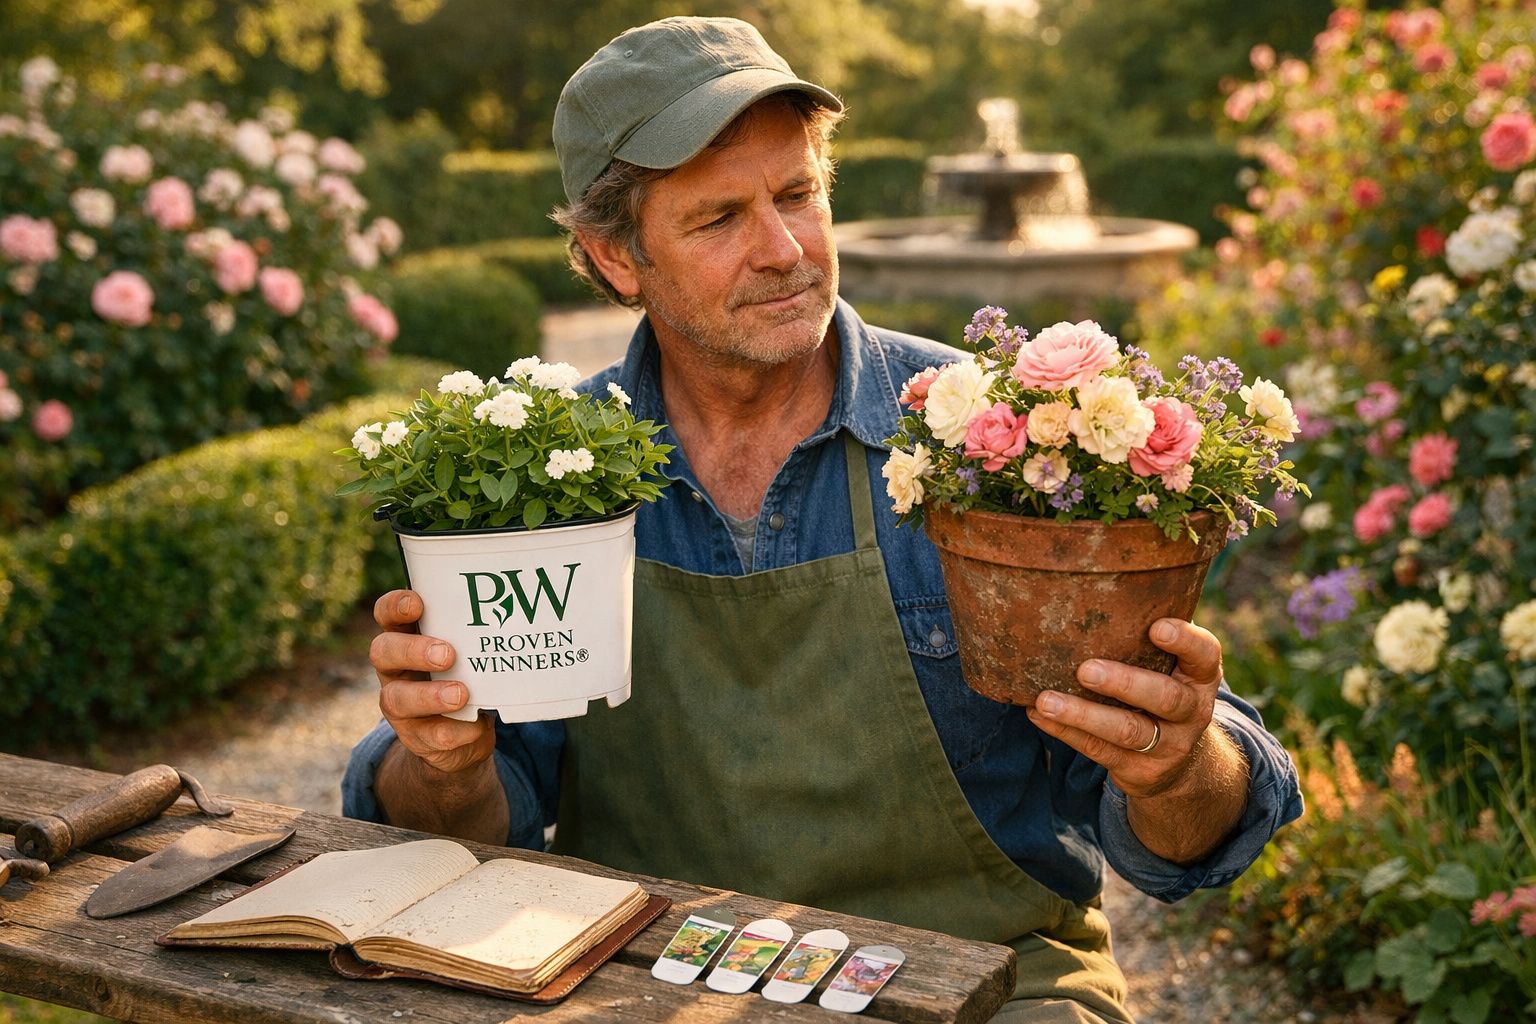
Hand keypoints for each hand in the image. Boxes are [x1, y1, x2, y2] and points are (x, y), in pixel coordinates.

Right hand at [370, 589, 494, 774]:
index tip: (418, 603)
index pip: (387, 614)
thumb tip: (517, 618)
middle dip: (414, 651)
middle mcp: (394, 669)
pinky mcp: (414, 737)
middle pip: (383, 652)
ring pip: (396, 698)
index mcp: (406, 639)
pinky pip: (429, 735)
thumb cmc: (467, 677)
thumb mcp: (468, 654)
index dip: (395, 606)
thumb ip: (475, 639)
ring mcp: (399, 704)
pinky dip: (455, 730)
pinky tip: (475, 725)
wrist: (465, 737)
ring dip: (429, 696)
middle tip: (448, 655)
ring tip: (460, 694)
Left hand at [1025, 618, 1223, 799]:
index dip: (1185, 641)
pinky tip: (1038, 715)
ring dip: (1082, 715)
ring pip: (1127, 731)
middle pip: (1165, 698)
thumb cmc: (1160, 689)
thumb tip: (1088, 589)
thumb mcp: (1170, 667)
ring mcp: (1168, 745)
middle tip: (1086, 670)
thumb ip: (1145, 637)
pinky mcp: (1140, 770)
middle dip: (1125, 683)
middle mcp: (1193, 711)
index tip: (1157, 627)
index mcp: (1200, 676)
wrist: (1179, 762)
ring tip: (1046, 700)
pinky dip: (1065, 732)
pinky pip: (1099, 751)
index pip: (1204, 654)